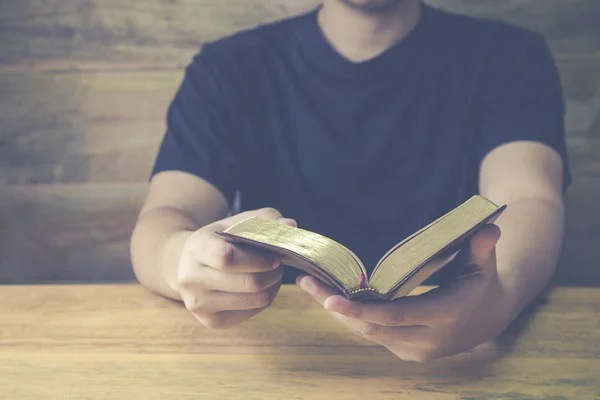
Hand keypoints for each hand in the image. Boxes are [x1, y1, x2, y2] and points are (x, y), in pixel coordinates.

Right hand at [176, 208, 296, 328]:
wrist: (189, 264)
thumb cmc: (221, 240)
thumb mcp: (237, 223)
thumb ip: (265, 219)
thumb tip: (291, 225)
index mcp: (196, 247)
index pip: (228, 258)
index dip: (258, 260)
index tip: (275, 257)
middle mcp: (190, 278)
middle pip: (247, 283)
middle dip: (272, 275)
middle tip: (279, 266)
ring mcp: (198, 303)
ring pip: (253, 301)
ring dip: (272, 288)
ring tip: (273, 276)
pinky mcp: (210, 321)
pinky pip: (250, 314)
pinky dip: (264, 302)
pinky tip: (262, 289)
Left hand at [298, 224, 515, 361]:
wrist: (489, 317)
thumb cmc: (482, 282)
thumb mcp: (483, 263)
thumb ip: (482, 248)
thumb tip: (490, 229)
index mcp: (443, 316)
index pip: (396, 317)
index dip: (361, 311)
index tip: (330, 301)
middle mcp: (426, 340)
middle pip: (371, 326)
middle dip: (335, 307)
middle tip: (305, 282)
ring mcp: (414, 350)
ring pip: (367, 332)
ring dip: (337, 312)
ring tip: (308, 286)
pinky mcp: (406, 350)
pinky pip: (372, 334)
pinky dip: (350, 318)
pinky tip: (329, 298)